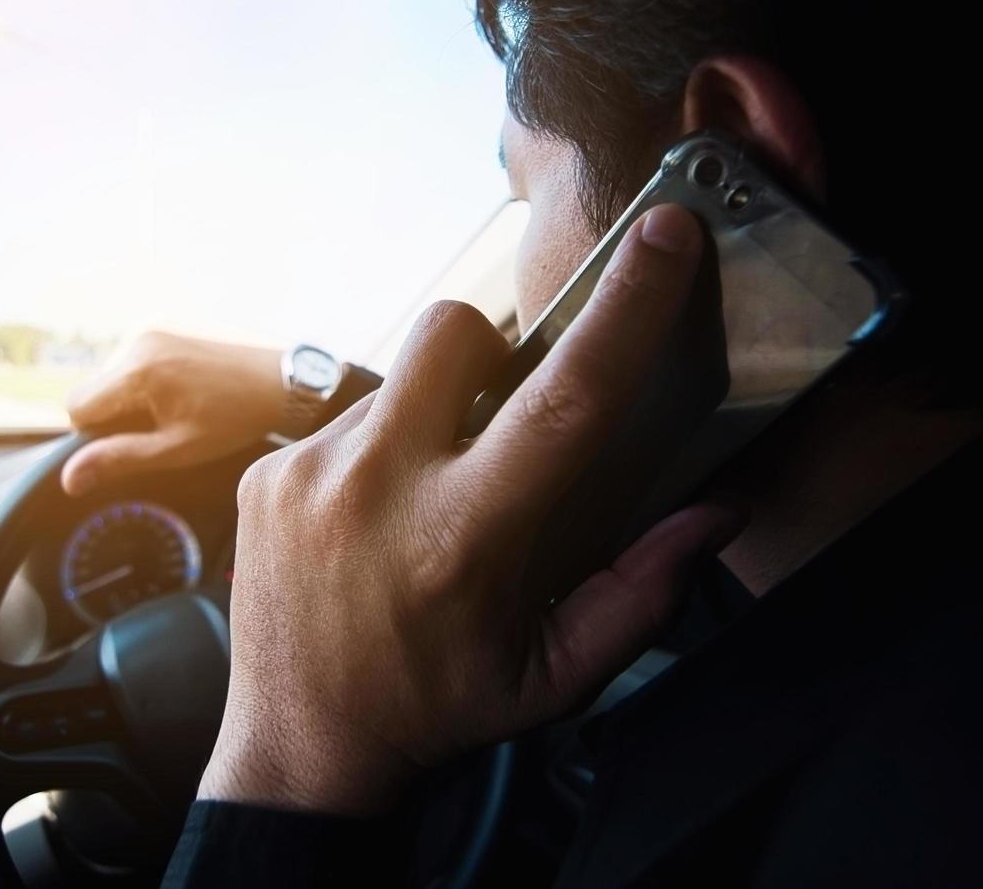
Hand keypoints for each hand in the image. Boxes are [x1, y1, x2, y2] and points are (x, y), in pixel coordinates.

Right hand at [60, 333, 284, 496]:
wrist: (285, 378)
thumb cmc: (235, 418)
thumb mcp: (177, 448)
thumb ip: (120, 459)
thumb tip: (69, 480)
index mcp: (138, 370)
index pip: (76, 406)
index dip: (97, 433)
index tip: (139, 439)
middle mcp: (138, 337)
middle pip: (96, 388)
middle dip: (120, 412)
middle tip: (170, 421)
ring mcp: (154, 323)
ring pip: (116, 372)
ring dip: (136, 392)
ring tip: (186, 401)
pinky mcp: (167, 318)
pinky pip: (137, 353)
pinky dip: (152, 373)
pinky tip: (190, 383)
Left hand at [199, 205, 743, 813]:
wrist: (298, 748)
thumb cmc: (439, 711)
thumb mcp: (556, 675)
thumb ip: (643, 591)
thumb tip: (717, 512)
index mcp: (463, 539)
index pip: (564, 398)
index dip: (624, 309)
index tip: (662, 234)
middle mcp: (376, 489)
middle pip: (453, 331)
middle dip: (494, 346)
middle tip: (502, 416)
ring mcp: (307, 474)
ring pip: (397, 376)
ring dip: (433, 414)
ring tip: (427, 498)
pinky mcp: (264, 474)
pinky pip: (347, 417)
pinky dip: (380, 449)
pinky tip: (374, 518)